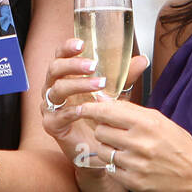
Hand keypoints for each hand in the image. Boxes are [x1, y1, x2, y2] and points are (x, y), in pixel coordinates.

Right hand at [40, 38, 147, 184]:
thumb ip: (126, 77)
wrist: (98, 148)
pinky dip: (72, 111)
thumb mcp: (116, 94)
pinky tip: (85, 110)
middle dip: (73, 65)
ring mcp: (50, 107)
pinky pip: (59, 114)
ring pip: (56, 90)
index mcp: (65, 77)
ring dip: (77, 85)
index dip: (67, 48)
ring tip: (99, 84)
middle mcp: (53, 89)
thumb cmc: (101, 116)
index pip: (60, 57)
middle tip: (92, 65)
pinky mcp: (51, 125)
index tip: (81, 44)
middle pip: (54, 69)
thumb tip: (142, 60)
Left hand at [65, 99, 191, 191]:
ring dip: (108, 148)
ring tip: (123, 149)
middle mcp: (139, 143)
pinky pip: (110, 169)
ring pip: (102, 151)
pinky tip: (129, 163)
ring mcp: (136, 164)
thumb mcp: (157, 119)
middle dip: (103, 130)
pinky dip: (115, 165)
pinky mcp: (134, 182)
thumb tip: (100, 98)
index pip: (107, 111)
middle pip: (100, 131)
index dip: (91, 109)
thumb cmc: (176, 143)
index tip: (82, 108)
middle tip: (114, 132)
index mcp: (146, 123)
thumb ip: (128, 109)